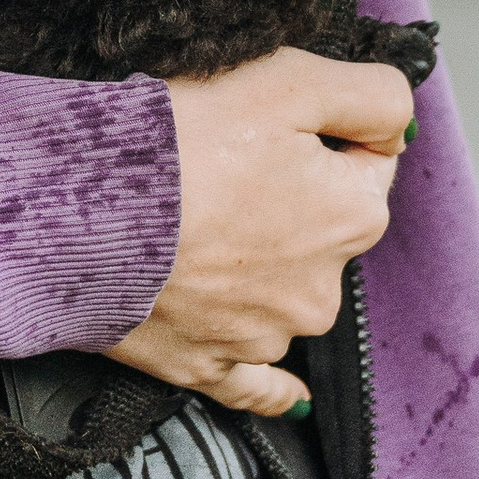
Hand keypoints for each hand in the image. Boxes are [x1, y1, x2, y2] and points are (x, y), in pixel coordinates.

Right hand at [105, 50, 411, 418]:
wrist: (79, 215)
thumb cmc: (180, 140)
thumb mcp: (290, 80)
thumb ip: (370, 96)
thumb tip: (398, 128)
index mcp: (352, 216)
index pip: (368, 162)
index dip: (323, 133)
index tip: (275, 122)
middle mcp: (323, 288)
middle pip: (325, 227)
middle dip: (290, 196)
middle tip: (224, 163)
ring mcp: (266, 337)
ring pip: (286, 290)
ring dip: (259, 263)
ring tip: (194, 221)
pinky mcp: (209, 368)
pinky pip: (257, 383)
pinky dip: (271, 383)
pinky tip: (292, 398)